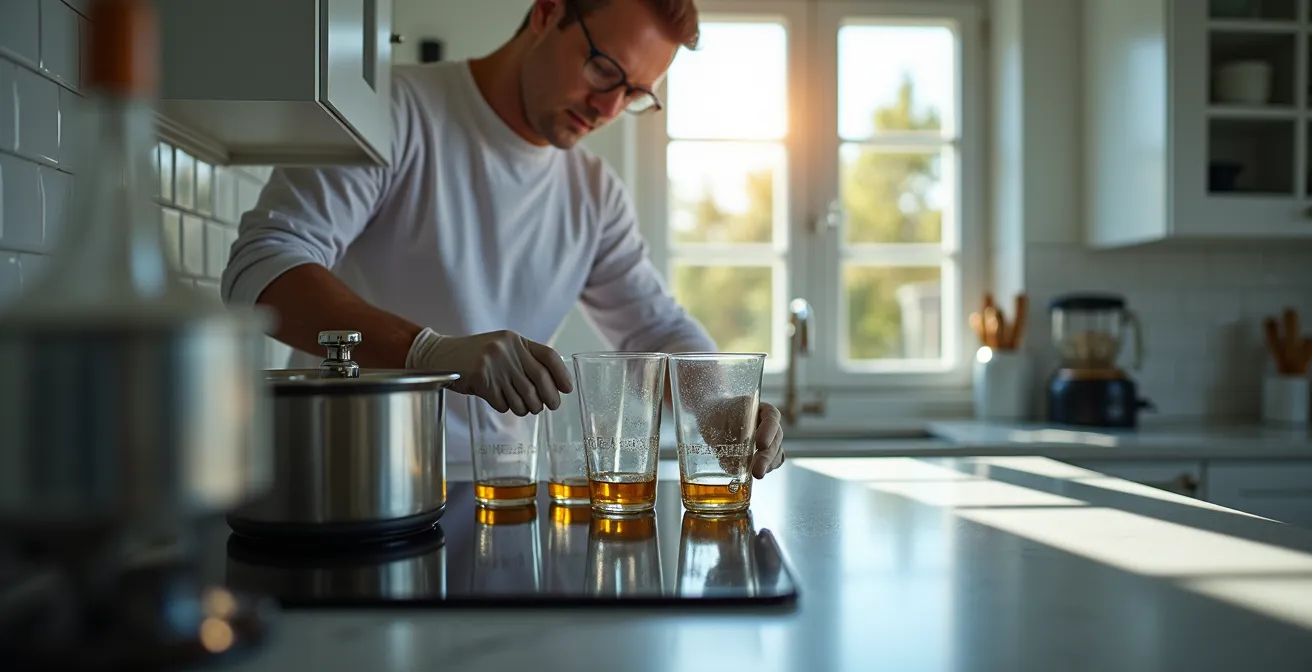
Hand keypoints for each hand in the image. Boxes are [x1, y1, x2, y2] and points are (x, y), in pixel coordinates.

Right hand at [407, 328, 571, 415]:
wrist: (439, 355)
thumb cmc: (474, 355)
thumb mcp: (501, 348)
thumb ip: (523, 360)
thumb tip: (552, 385)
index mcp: (515, 340)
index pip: (548, 356)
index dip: (561, 374)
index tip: (567, 389)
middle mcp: (506, 350)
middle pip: (540, 380)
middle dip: (549, 398)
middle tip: (550, 406)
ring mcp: (493, 365)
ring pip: (524, 397)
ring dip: (526, 408)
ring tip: (522, 406)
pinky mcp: (481, 380)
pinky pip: (503, 404)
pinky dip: (504, 407)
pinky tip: (498, 400)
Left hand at [693, 396, 784, 479]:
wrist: (713, 417)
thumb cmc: (716, 415)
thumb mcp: (717, 419)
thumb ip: (723, 437)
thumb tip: (732, 467)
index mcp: (760, 409)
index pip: (771, 417)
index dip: (769, 431)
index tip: (761, 444)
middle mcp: (769, 424)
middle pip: (776, 438)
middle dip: (767, 456)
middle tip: (757, 471)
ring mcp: (769, 439)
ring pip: (777, 452)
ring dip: (768, 465)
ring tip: (757, 475)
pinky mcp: (764, 453)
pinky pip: (772, 461)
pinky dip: (766, 468)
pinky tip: (755, 475)